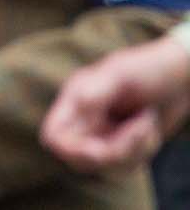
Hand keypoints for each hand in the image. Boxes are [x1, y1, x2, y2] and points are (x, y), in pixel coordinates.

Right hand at [41, 35, 189, 174]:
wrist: (180, 75)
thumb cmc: (150, 67)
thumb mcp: (122, 74)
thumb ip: (97, 90)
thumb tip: (79, 104)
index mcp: (76, 99)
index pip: (54, 135)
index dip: (70, 151)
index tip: (99, 152)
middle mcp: (86, 119)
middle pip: (84, 158)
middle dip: (116, 152)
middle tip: (142, 131)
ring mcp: (105, 132)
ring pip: (110, 164)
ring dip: (136, 149)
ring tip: (149, 120)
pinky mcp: (124, 143)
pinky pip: (128, 163)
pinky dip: (144, 150)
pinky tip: (150, 127)